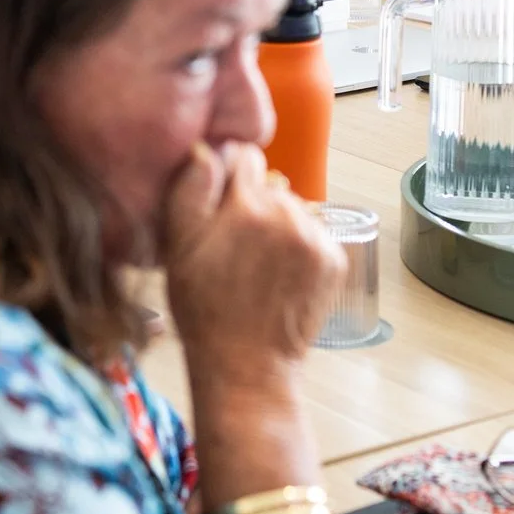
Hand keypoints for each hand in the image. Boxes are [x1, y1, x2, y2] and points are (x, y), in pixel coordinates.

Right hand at [161, 142, 343, 370]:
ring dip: (276, 225)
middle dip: (251, 203)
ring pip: (292, 208)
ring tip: (257, 264)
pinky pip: (313, 233)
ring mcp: (316, 238)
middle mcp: (288, 213)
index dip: (225, 178)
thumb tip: (207, 148)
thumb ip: (190, 189)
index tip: (216, 207)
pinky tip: (279, 275)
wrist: (246, 365)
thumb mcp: (179, 247)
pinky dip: (298, 247)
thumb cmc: (203, 307)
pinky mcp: (334, 260)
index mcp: (247, 205)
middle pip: (269, 184)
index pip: (243, 156)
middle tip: (233, 244)